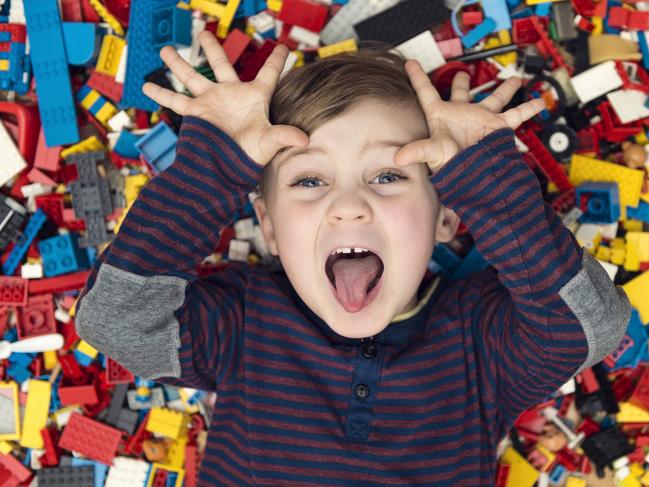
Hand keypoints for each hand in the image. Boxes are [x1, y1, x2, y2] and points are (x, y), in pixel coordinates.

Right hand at [142, 31, 308, 165]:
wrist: (227, 172)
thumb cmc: (250, 157)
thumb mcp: (269, 143)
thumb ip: (285, 136)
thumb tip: (305, 140)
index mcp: (254, 97)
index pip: (269, 73)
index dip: (277, 60)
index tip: (283, 47)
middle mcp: (231, 95)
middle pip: (221, 65)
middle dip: (212, 49)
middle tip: (203, 34)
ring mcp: (211, 102)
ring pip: (193, 77)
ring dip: (179, 63)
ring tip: (165, 49)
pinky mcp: (196, 113)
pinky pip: (176, 101)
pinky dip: (161, 94)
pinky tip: (146, 86)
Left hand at [394, 61, 545, 172]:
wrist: (472, 179)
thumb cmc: (450, 166)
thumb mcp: (433, 153)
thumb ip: (416, 151)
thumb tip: (397, 157)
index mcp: (440, 115)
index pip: (425, 92)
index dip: (418, 77)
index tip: (410, 63)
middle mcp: (461, 114)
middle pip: (461, 93)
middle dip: (462, 82)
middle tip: (463, 73)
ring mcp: (480, 119)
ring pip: (494, 98)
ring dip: (505, 89)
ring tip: (514, 79)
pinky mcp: (498, 127)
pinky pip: (515, 115)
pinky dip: (528, 109)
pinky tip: (539, 102)